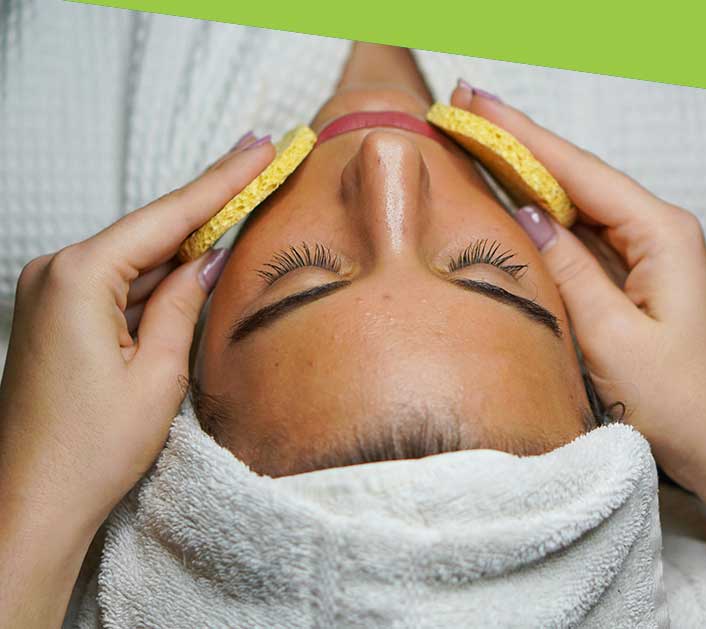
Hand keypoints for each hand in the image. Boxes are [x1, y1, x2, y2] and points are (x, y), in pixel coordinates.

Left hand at [0, 132, 274, 530]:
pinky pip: (117, 282)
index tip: (260, 146)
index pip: (168, 217)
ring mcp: (50, 293)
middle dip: (209, 203)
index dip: (223, 181)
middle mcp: (55, 272)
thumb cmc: (91, 449)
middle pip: (150, 229)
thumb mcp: (159, 374)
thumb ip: (183, 303)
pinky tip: (195, 263)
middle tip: (260, 162)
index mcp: (79, 278)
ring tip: (241, 210)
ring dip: (186, 242)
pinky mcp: (55, 315)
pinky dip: (157, 276)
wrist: (31, 503)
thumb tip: (207, 257)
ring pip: (135, 257)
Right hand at [450, 86, 705, 491]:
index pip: (579, 172)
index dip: (523, 137)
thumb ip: (568, 270)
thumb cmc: (677, 401)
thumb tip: (527, 214)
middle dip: (520, 144)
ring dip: (529, 177)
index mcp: (661, 234)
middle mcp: (658, 233)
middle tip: (466, 110)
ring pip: (578, 206)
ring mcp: (647, 256)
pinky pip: (583, 239)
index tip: (476, 107)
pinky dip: (546, 219)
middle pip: (577, 178)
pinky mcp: (635, 281)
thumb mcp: (611, 337)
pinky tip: (515, 202)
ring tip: (479, 143)